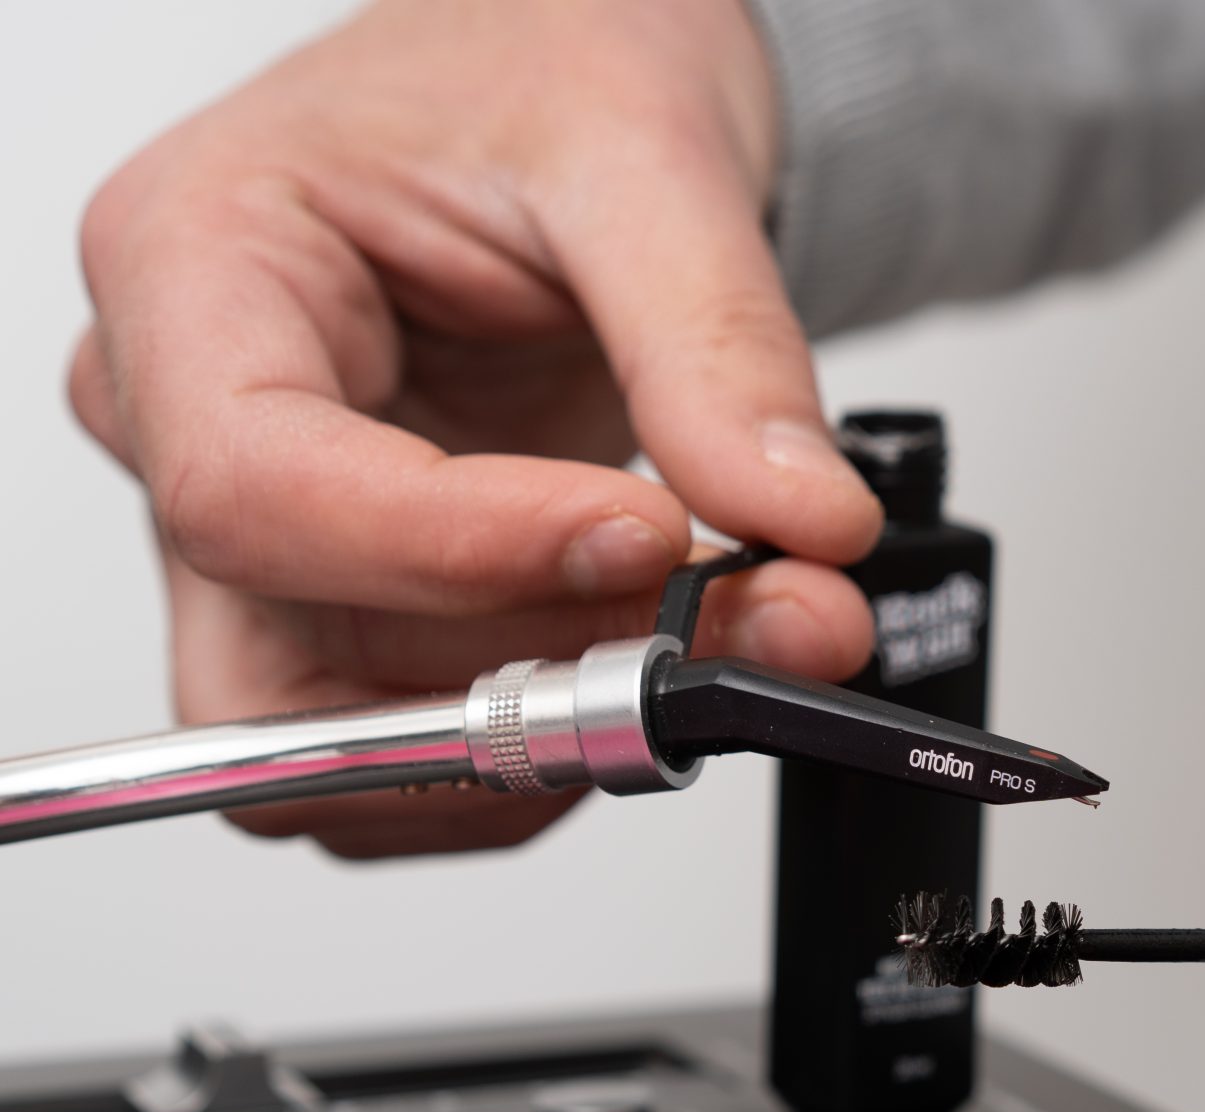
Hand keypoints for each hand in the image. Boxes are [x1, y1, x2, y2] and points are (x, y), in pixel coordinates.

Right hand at [69, 0, 878, 857]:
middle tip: (717, 639)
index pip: (259, 492)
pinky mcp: (366, 596)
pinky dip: (566, 734)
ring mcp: (280, 527)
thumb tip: (805, 521)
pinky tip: (674, 647)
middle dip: (519, 688)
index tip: (647, 541)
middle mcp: (192, 416)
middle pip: (284, 668)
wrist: (582, 74)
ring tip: (747, 624)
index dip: (457, 556)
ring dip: (566, 726)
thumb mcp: (646, 161)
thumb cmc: (543, 59)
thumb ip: (721, 353)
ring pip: (357, 745)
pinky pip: (426, 744)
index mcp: (193, 268)